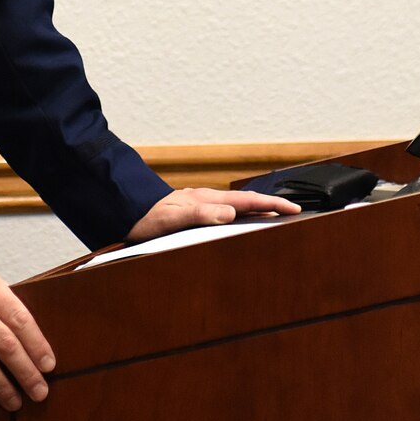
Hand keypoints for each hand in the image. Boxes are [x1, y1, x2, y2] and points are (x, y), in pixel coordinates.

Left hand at [125, 187, 299, 242]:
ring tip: (275, 217)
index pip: (247, 201)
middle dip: (272, 206)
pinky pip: (225, 211)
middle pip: (247, 201)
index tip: (295, 210)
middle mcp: (207, 199)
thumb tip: (230, 213)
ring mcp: (201, 203)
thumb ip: (200, 215)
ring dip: (258, 210)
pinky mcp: (194, 210)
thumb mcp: (171, 219)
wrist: (124, 210)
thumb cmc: (145, 218)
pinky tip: (240, 222)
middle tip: (294, 212)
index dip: (272, 205)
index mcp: (207, 199)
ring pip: (237, 205)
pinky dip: (241, 215)